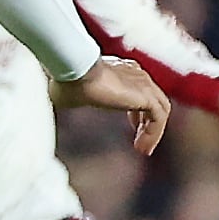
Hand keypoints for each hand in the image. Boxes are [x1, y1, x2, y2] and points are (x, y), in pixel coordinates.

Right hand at [52, 56, 171, 152]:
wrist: (74, 72)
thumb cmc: (66, 81)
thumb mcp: (72, 93)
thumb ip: (74, 98)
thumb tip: (58, 102)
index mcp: (121, 70)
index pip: (139, 89)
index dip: (137, 110)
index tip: (132, 124)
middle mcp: (136, 74)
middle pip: (154, 99)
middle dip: (147, 121)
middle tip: (139, 140)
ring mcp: (143, 83)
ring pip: (160, 110)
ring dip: (153, 132)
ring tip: (142, 149)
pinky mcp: (145, 95)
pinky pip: (158, 118)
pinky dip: (153, 134)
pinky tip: (142, 148)